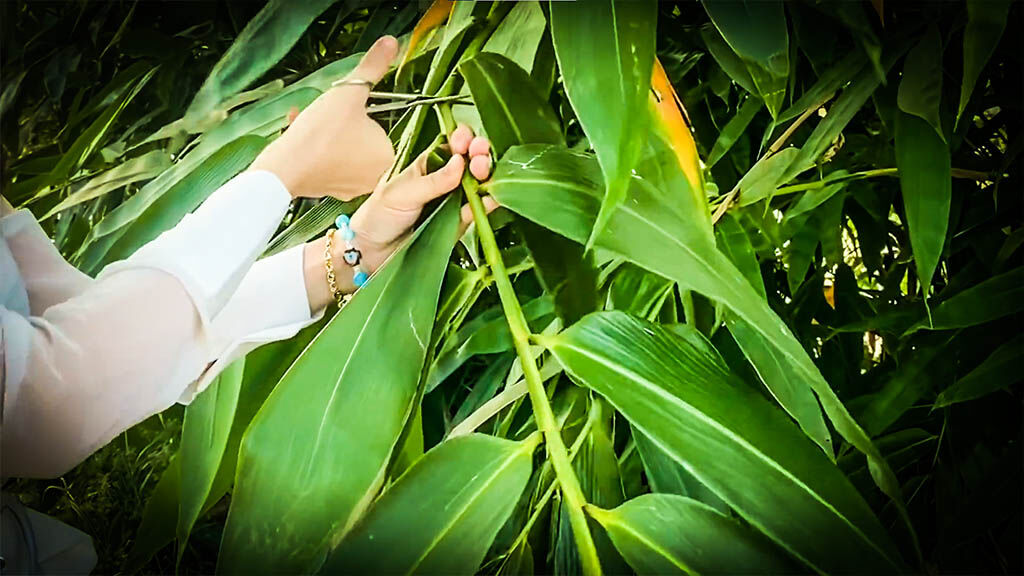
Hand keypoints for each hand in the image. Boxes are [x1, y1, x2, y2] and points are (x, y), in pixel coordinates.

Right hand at [250, 36, 397, 199]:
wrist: (284, 168)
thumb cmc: (319, 133)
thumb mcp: (348, 92)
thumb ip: (372, 68)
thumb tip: (390, 43)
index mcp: (387, 155)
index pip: (378, 124)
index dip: (357, 113)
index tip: (342, 111)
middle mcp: (375, 176)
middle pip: (360, 136)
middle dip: (340, 121)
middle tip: (324, 116)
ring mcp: (352, 186)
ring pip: (342, 147)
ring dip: (325, 131)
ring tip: (309, 123)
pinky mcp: (331, 191)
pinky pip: (327, 161)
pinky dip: (315, 146)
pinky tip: (299, 132)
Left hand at [349, 124, 497, 272]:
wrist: (371, 252)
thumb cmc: (379, 215)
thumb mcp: (402, 192)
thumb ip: (433, 180)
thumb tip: (460, 162)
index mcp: (429, 165)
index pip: (452, 145)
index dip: (463, 139)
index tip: (464, 141)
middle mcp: (445, 180)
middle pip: (470, 161)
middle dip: (479, 154)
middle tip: (480, 156)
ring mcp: (453, 202)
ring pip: (478, 184)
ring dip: (487, 175)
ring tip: (484, 171)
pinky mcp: (459, 224)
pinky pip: (477, 212)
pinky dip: (487, 204)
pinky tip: (491, 197)